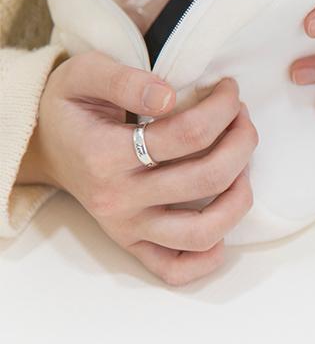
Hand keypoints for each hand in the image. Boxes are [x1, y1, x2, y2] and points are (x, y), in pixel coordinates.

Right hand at [19, 52, 256, 284]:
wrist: (43, 146)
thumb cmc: (72, 108)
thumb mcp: (84, 74)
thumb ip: (125, 80)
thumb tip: (169, 97)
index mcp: (105, 154)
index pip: (189, 134)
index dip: (223, 107)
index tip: (229, 90)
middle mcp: (118, 198)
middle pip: (208, 179)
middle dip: (242, 142)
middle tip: (243, 120)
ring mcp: (126, 227)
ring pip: (202, 232)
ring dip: (240, 197)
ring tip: (242, 166)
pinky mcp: (132, 244)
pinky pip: (174, 269)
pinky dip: (208, 258)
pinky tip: (221, 220)